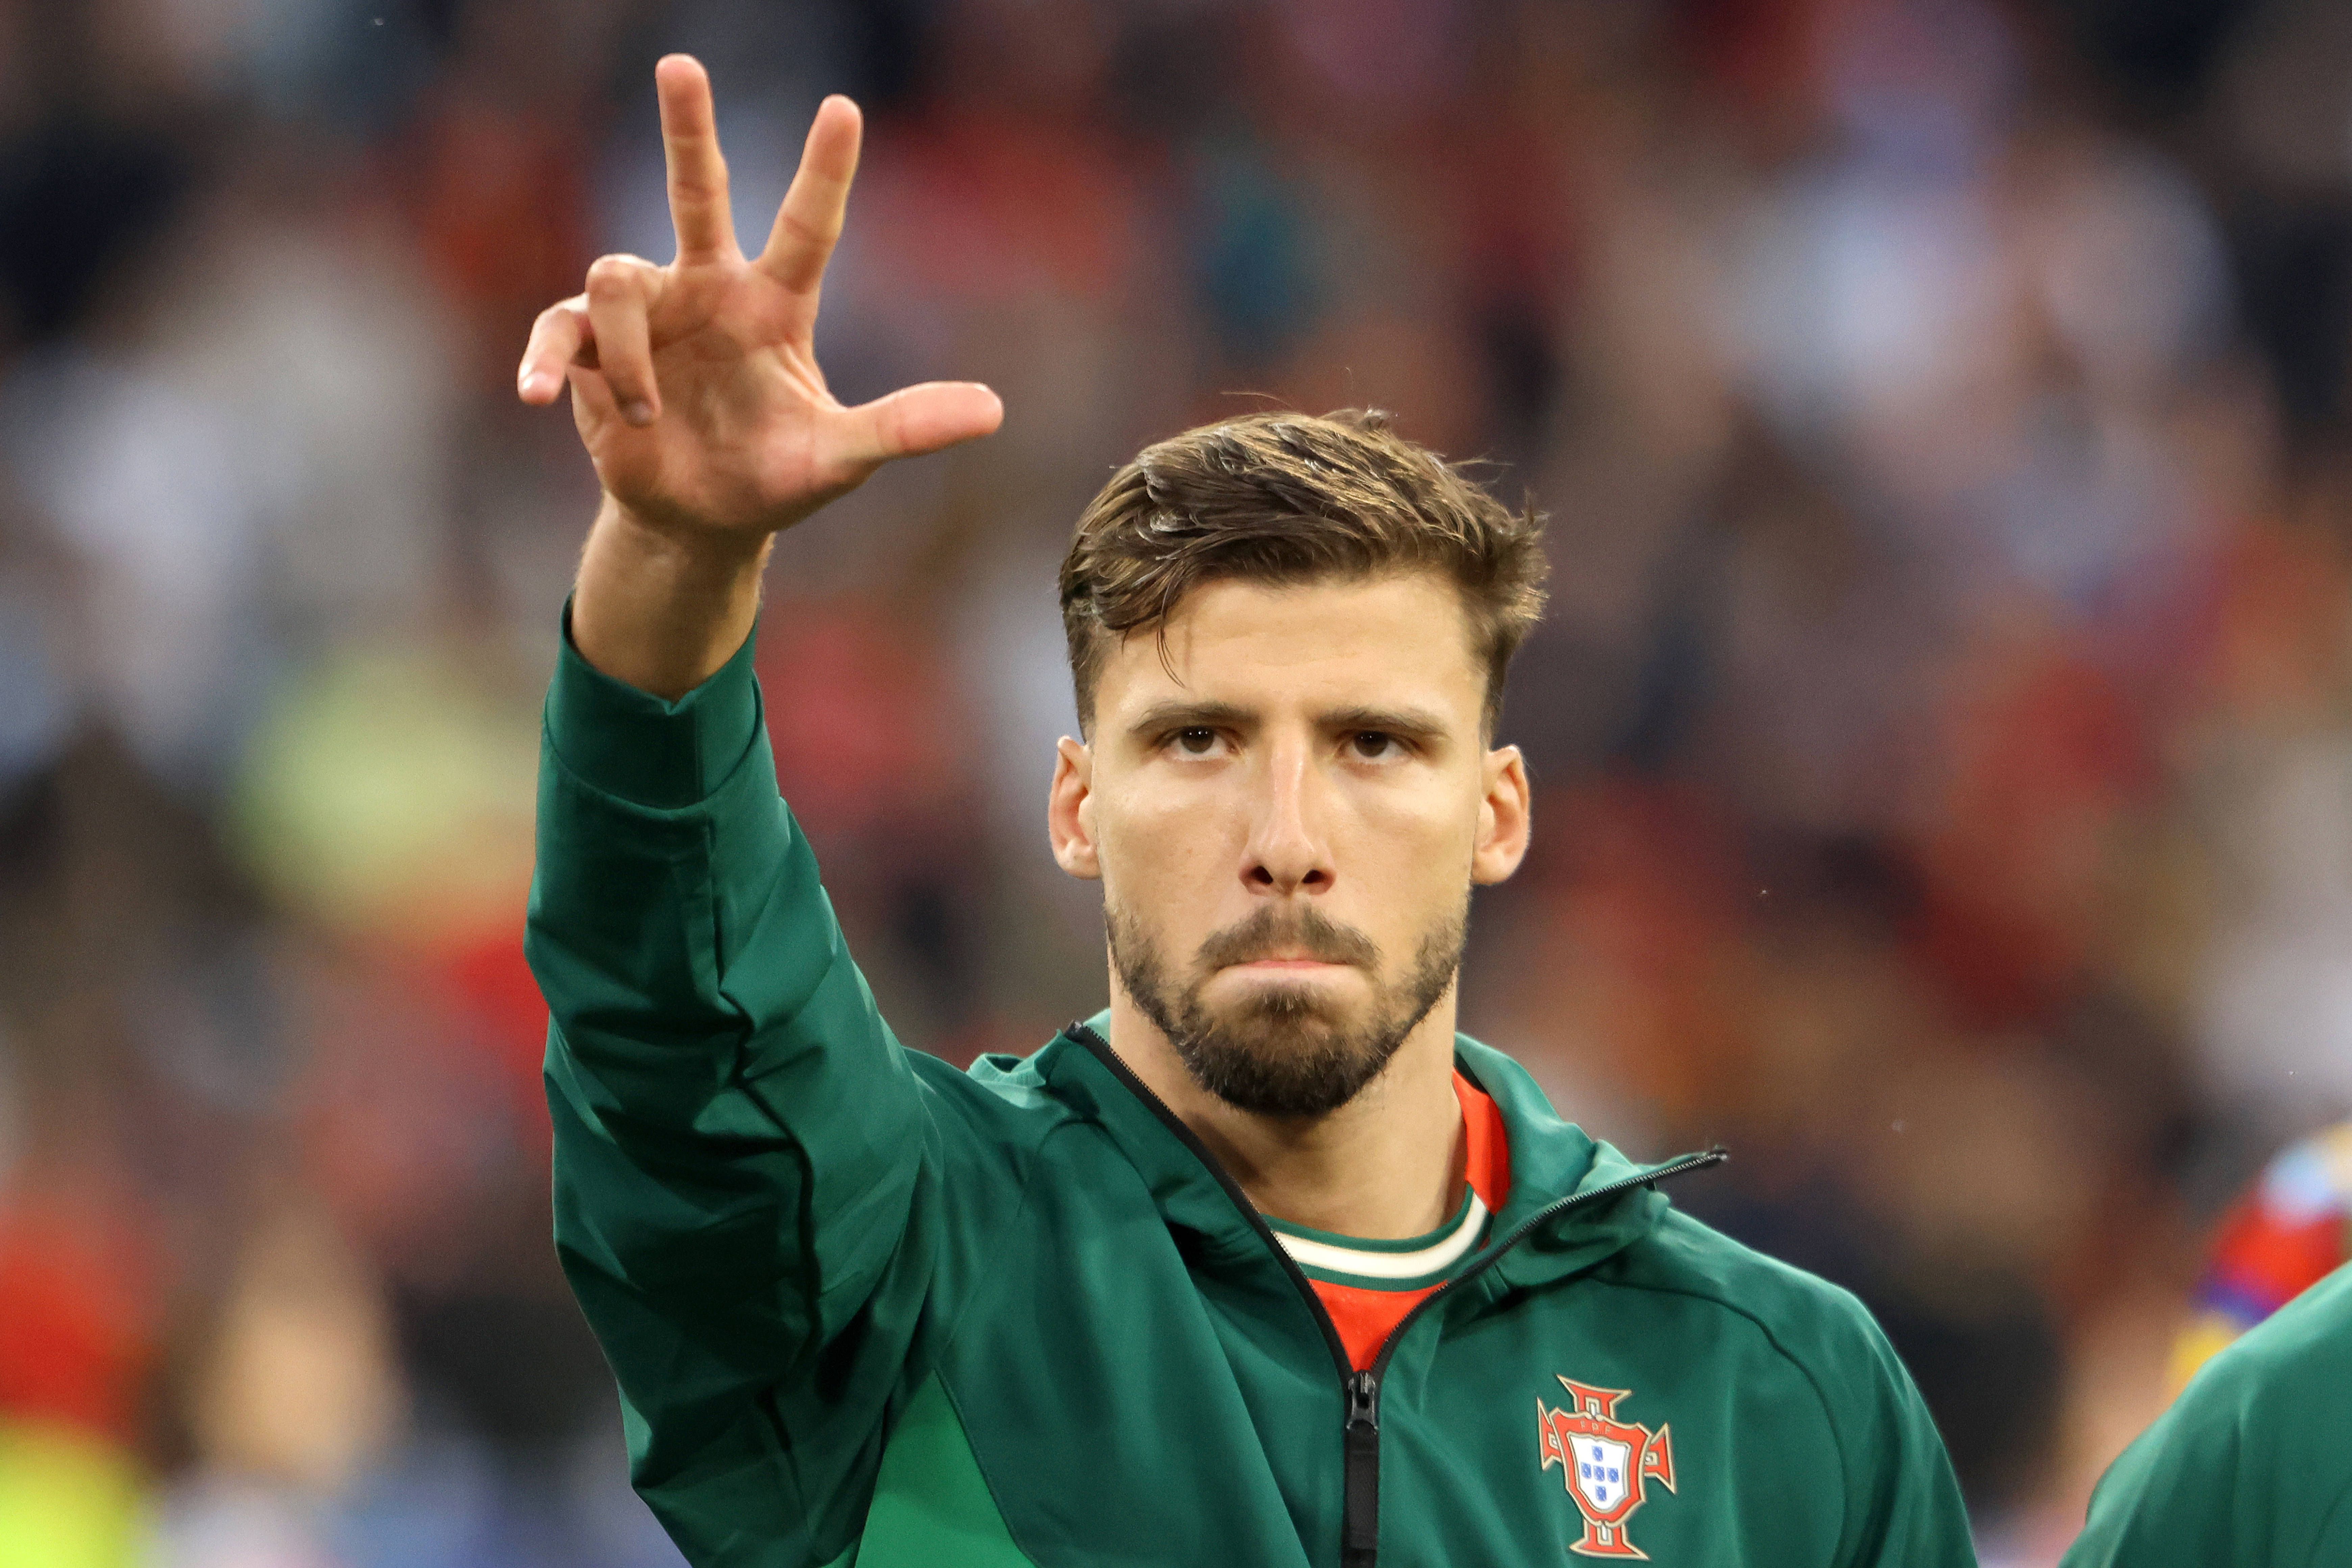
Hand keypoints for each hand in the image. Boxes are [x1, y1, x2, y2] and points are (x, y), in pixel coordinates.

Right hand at [517, 55, 1001, 546]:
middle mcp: (706, 289)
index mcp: (771, 305)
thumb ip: (906, 428)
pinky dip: (549, 361)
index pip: (806, 226)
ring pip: (617, 277)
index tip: (843, 107)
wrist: (701, 520)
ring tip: (650, 416)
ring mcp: (645, 313)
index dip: (823, 169)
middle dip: (687, 128)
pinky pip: (558, 331)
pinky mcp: (588, 347)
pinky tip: (541, 396)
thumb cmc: (772, 477)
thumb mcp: (841, 457)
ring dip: (631, 356)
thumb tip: (995, 411)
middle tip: (681, 64)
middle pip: (697, 190)